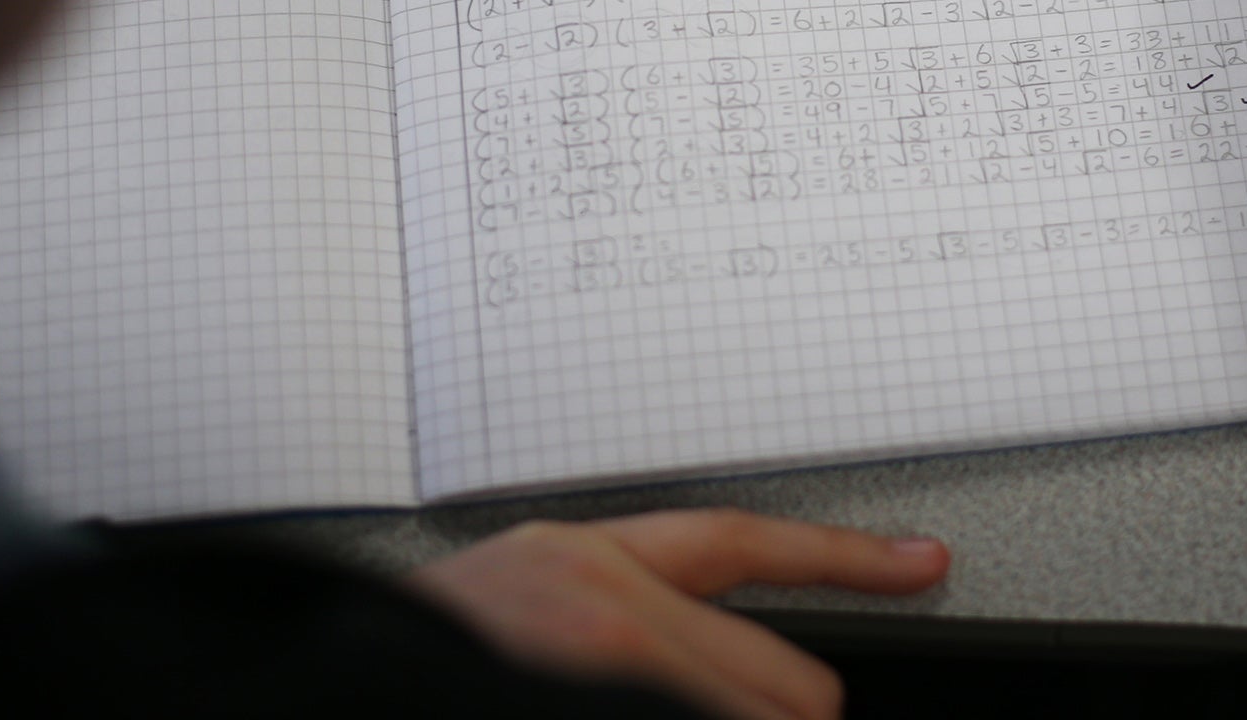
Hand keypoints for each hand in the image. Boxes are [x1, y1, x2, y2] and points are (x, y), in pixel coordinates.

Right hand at [407, 509, 949, 719]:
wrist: (322, 683)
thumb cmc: (435, 660)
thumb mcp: (533, 612)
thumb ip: (642, 624)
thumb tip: (755, 683)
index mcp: (588, 561)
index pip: (745, 544)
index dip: (849, 559)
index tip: (924, 561)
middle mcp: (603, 598)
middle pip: (797, 687)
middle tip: (721, 711)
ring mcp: (603, 656)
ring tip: (653, 705)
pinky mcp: (593, 693)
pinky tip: (626, 707)